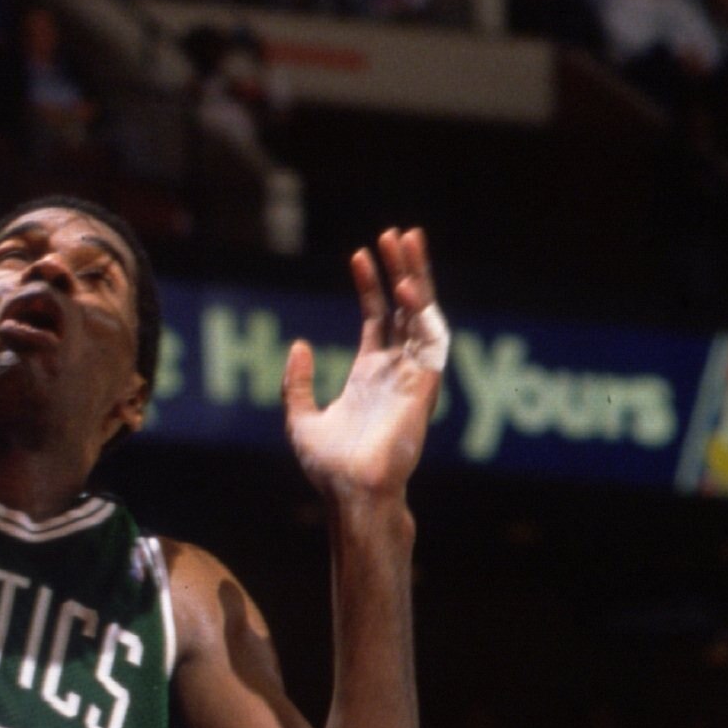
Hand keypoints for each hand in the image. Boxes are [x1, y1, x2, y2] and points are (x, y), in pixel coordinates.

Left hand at [284, 229, 447, 503]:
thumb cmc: (330, 467)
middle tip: (398, 233)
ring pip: (421, 316)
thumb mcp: (301, 419)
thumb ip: (297, 382)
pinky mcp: (423, 388)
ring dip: (417, 279)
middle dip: (403, 269)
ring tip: (407, 242)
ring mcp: (411, 377)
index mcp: (371, 375)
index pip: (379, 318)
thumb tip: (299, 345)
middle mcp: (396, 371)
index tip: (362, 254)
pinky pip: (430, 343)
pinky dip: (423, 313)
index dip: (372, 285)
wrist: (350, 493)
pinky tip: (408, 286)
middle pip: (405, 308)